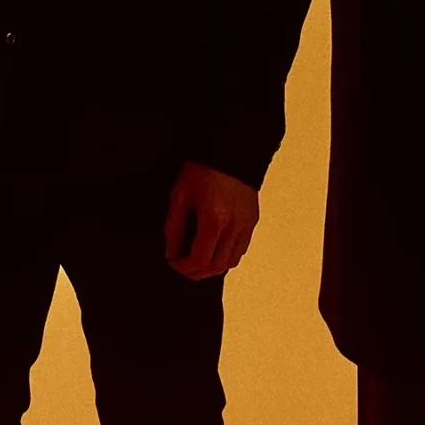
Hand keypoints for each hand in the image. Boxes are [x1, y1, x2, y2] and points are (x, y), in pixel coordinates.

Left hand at [164, 161, 259, 280]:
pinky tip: (214, 250)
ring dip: (212, 268)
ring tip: (197, 261)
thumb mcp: (180, 195)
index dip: (183, 267)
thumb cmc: (203, 169)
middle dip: (196, 272)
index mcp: (214, 221)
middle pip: (216, 267)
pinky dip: (227, 257)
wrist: (230, 152)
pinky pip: (241, 250)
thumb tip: (171, 251)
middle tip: (182, 266)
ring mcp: (246, 226)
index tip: (173, 261)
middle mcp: (234, 228)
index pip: (200, 260)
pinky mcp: (252, 222)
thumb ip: (174, 227)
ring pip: (231, 262)